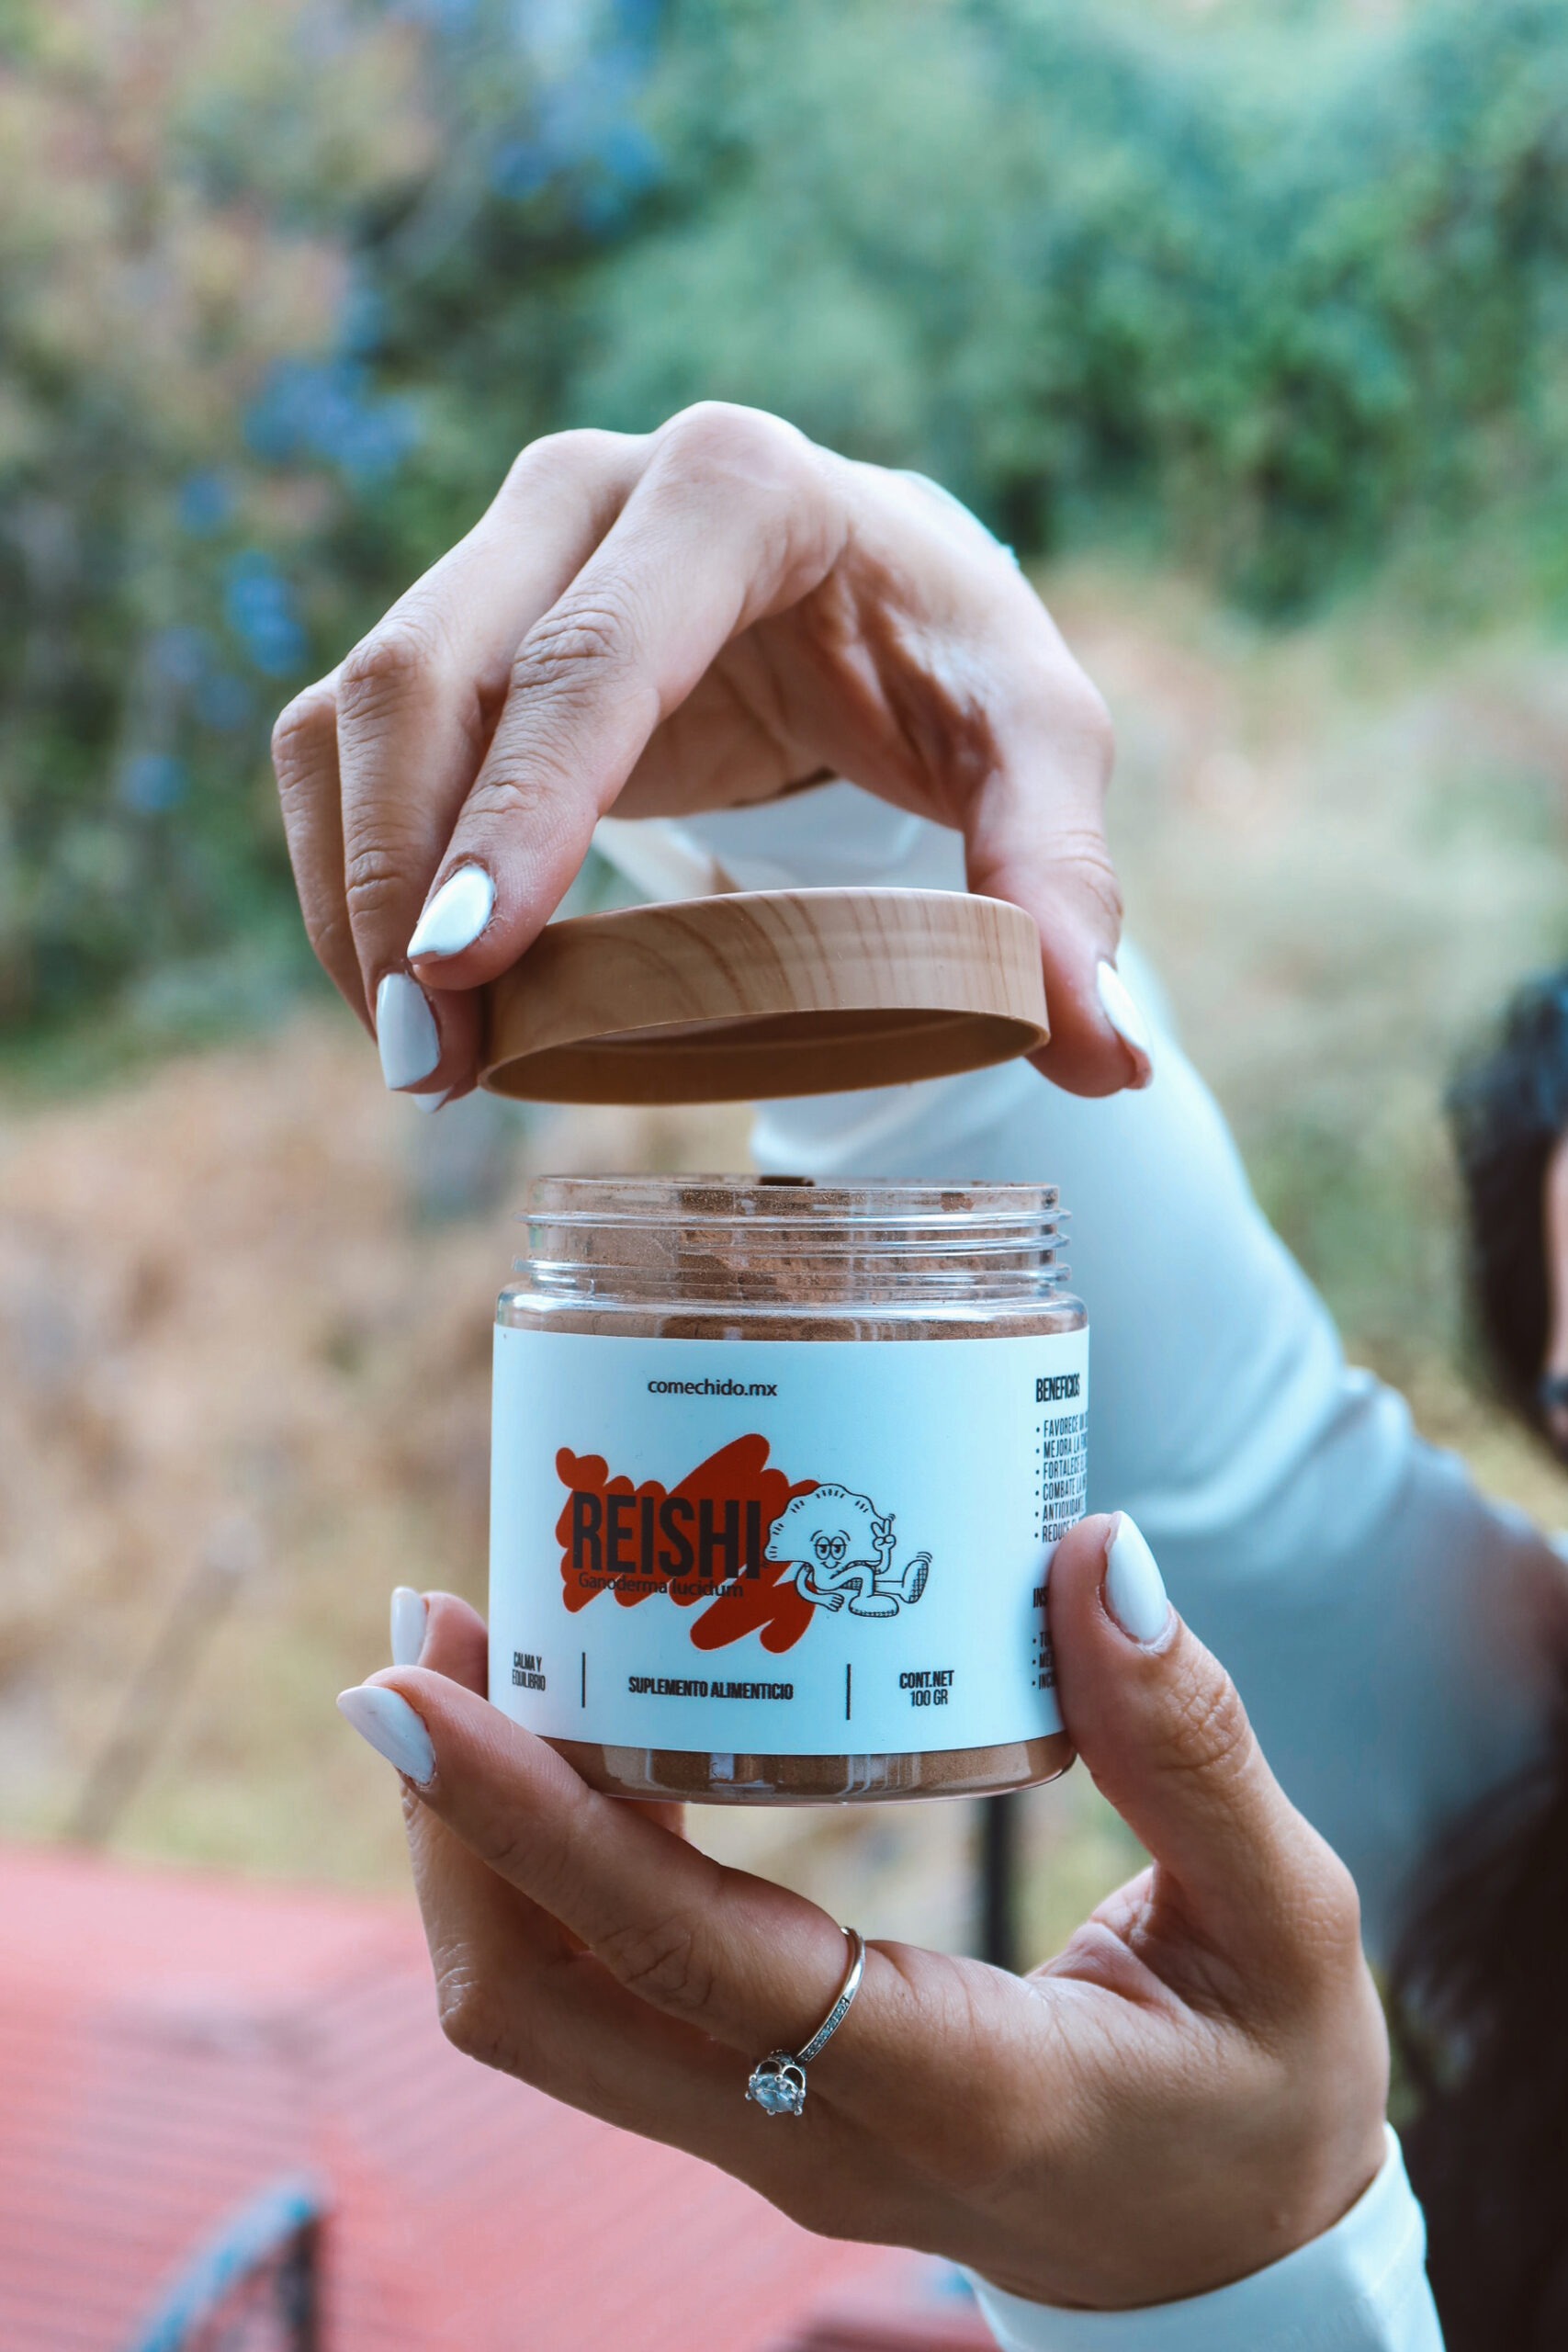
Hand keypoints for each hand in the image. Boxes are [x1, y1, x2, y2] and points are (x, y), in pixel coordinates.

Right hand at [272, 403, 1137, 1105]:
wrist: (864, 585)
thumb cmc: (946, 660)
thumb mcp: (1033, 742)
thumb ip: (1056, 879)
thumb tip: (1105, 1056)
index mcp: (738, 489)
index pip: (599, 650)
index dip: (525, 811)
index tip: (474, 963)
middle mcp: (589, 490)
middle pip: (433, 673)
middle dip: (406, 877)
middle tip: (433, 1063)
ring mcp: (499, 548)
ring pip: (358, 710)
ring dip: (354, 889)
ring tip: (416, 1060)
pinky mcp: (451, 623)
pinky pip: (342, 741)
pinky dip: (345, 871)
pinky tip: (401, 994)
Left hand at [338, 1515, 1387, 2311]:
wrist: (1234, 2266)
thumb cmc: (1268, 2091)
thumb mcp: (1290, 1923)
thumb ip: (1197, 1747)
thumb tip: (1099, 1554)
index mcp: (952, 2086)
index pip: (685, 1956)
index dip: (528, 1820)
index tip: (417, 1684)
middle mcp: (815, 2132)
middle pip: (539, 2004)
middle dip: (446, 1819)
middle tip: (424, 1628)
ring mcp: (768, 2135)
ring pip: (543, 2008)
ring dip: (472, 1838)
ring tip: (466, 1651)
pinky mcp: (755, 2105)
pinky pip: (599, 1992)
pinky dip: (541, 1865)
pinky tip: (561, 1738)